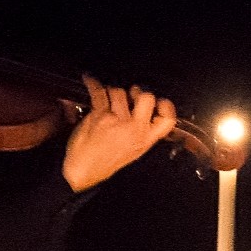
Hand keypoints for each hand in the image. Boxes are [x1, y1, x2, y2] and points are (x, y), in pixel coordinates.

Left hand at [61, 77, 177, 192]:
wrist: (83, 172)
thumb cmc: (105, 162)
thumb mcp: (133, 152)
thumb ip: (141, 133)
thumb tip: (141, 110)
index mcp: (145, 140)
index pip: (167, 120)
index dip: (166, 107)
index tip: (160, 101)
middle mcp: (134, 129)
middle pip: (146, 98)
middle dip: (138, 92)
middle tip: (131, 95)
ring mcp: (117, 121)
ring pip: (120, 92)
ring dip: (113, 91)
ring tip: (108, 97)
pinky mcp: (99, 115)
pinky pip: (99, 92)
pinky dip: (92, 83)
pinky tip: (89, 79)